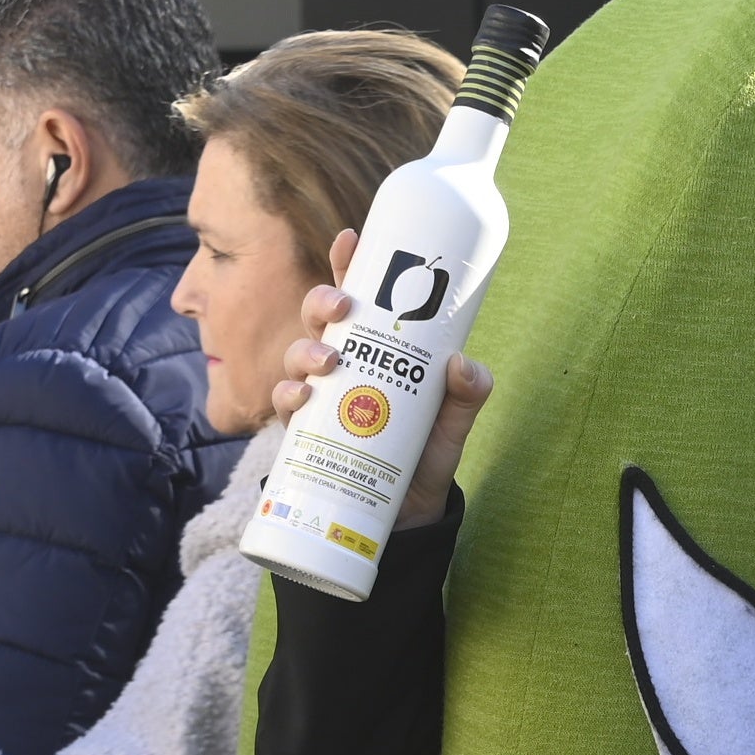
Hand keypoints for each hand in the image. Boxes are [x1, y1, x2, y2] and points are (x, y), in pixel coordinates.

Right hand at [270, 229, 495, 531]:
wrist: (408, 516)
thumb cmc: (426, 453)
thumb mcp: (456, 420)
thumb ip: (469, 393)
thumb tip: (463, 366)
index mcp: (377, 349)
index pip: (358, 296)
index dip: (349, 264)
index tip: (352, 238)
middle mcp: (344, 365)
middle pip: (320, 319)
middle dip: (323, 302)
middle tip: (343, 307)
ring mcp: (321, 397)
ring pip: (297, 356)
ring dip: (305, 350)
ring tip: (329, 361)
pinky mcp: (306, 434)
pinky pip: (286, 406)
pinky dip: (288, 396)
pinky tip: (302, 396)